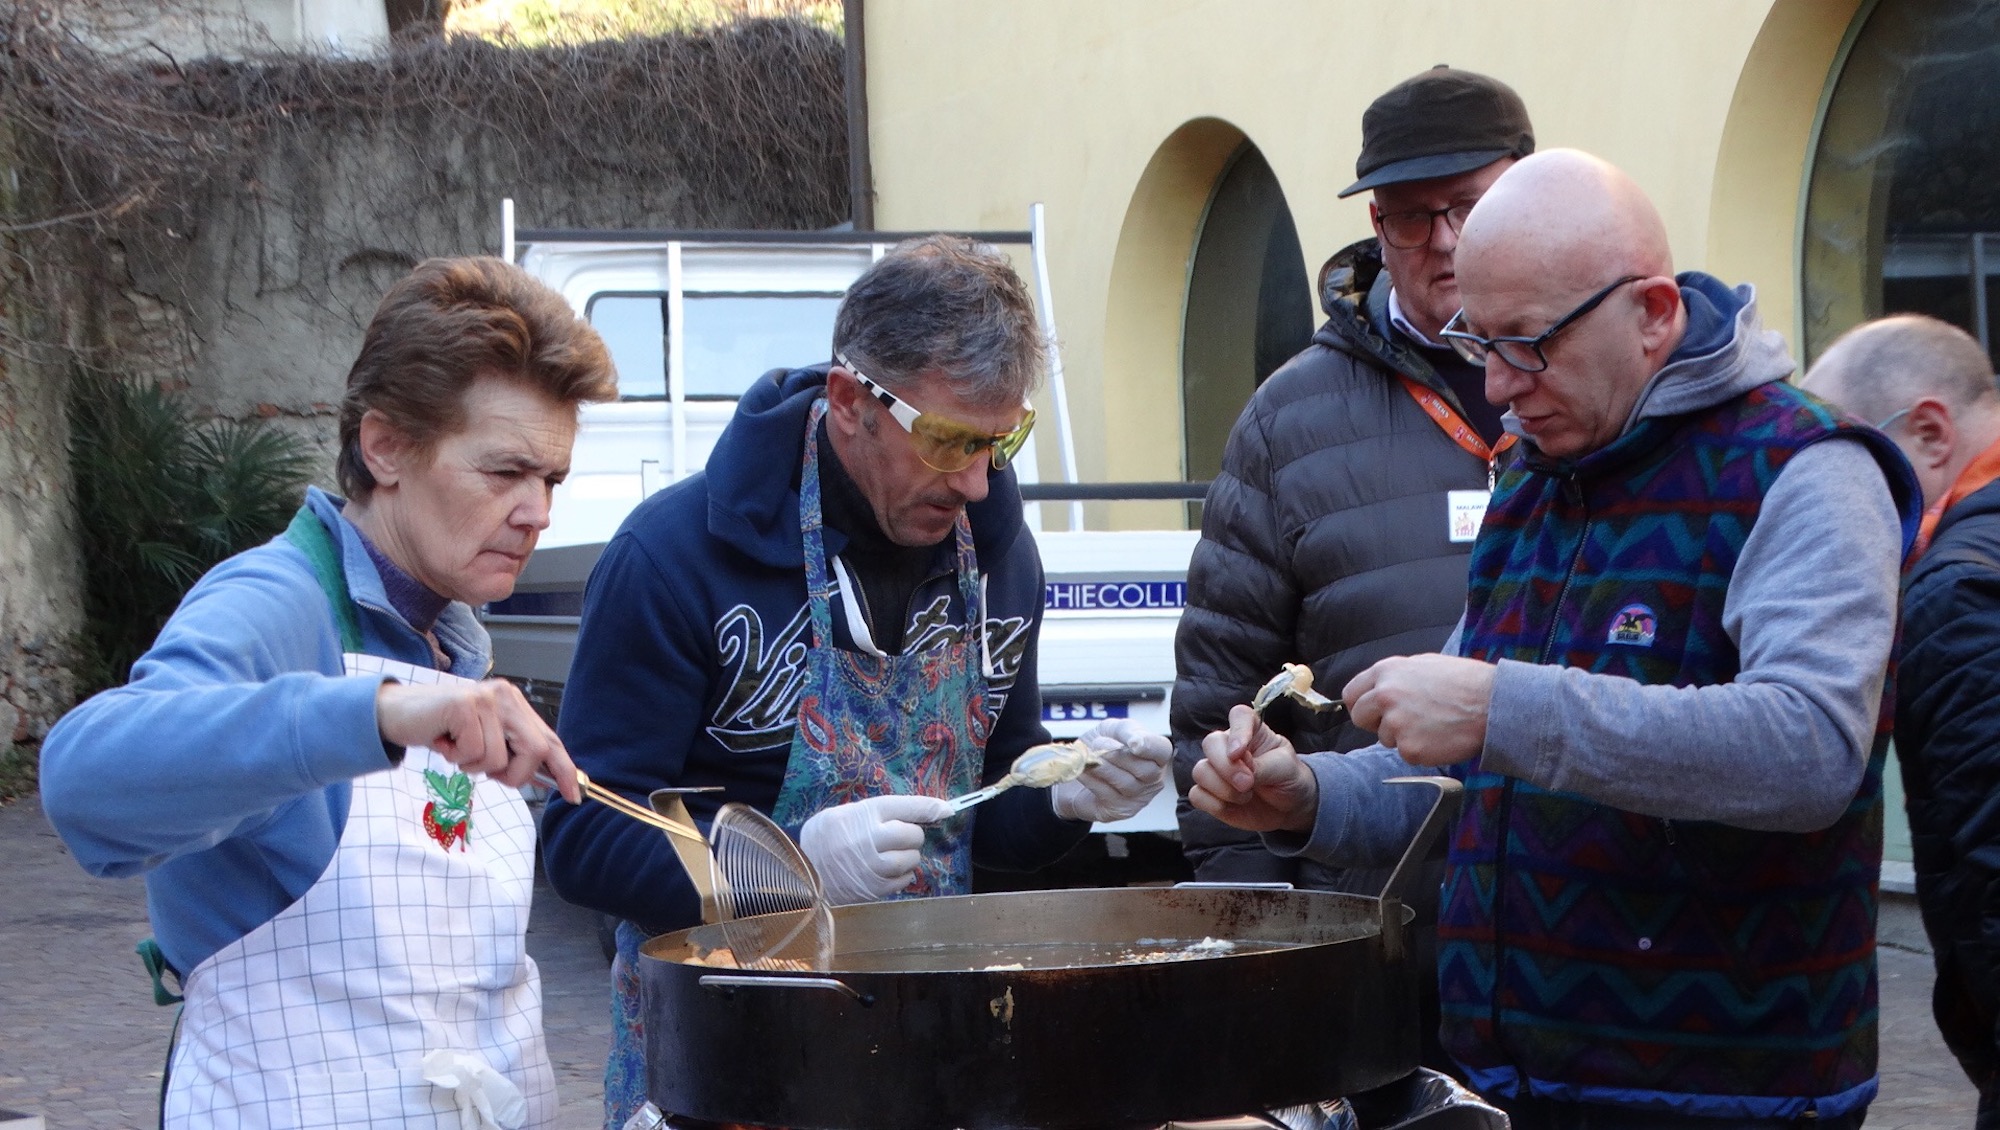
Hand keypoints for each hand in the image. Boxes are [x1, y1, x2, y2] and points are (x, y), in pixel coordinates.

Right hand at [374, 679, 579, 803]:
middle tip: (485, 769)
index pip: (549, 739)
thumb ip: (510, 751)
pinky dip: (456, 758)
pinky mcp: (464, 705)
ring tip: (456, 748)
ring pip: (498, 758)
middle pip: (534, 751)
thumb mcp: (482, 740)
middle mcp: (505, 696)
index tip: (574, 795)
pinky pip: (474, 753)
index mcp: (515, 704)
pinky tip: (443, 741)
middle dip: (513, 774)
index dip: (563, 769)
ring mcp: (485, 698)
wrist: (395, 713)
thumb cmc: (441, 730)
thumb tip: (543, 777)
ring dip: (473, 765)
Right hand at [799, 794, 951, 904]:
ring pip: (911, 859)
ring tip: (890, 855)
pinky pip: (903, 880)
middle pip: (914, 835)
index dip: (930, 808)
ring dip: (907, 857)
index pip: (908, 807)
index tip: (947, 809)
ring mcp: (873, 866)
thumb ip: (883, 811)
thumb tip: (931, 811)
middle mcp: (871, 838)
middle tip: (897, 837)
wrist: (801, 869)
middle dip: (911, 835)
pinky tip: (886, 871)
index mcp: (865, 813)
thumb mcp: (849, 812)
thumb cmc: (826, 836)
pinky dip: (901, 876)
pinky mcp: (874, 888)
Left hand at [1050, 718, 1172, 822]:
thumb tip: (1137, 742)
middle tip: (1097, 744)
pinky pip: (1108, 794)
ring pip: (1126, 783)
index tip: (1133, 743)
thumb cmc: (1100, 746)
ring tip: (1087, 757)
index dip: (1150, 747)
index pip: (1162, 751)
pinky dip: (1092, 780)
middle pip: (1145, 770)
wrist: (1074, 768)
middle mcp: (1153, 778)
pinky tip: (1082, 770)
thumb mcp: (1112, 730)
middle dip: (1118, 756)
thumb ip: (1126, 731)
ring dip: (1103, 768)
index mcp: (1155, 754)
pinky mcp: (1120, 810)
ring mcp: (1139, 798)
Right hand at [1188, 704, 1317, 832]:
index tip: (1239, 752)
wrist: (1289, 807)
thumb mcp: (1285, 769)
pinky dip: (1214, 804)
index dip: (1238, 731)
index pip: (1239, 716)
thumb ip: (1263, 767)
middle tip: (1247, 783)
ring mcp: (1217, 770)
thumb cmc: (1289, 779)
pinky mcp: (1210, 793)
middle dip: (1226, 767)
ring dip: (1223, 789)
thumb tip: (1241, 772)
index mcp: (1252, 732)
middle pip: (1211, 743)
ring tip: (1246, 796)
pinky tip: (1233, 806)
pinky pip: (1197, 795)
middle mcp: (1229, 747)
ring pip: (1200, 771)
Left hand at [1344, 654, 1494, 766]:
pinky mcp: (1410, 748)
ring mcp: (1396, 723)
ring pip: (1385, 738)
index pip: (1352, 693)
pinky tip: (1440, 737)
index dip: (1361, 705)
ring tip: (1433, 724)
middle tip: (1403, 722)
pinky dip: (1421, 750)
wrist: (1493, 703)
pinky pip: (1406, 754)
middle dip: (1376, 723)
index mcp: (1387, 671)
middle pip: (1360, 718)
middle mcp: (1384, 695)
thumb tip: (1379, 689)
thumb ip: (1396, 677)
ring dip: (1404, 736)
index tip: (1370, 712)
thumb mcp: (1424, 665)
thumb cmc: (1465, 682)